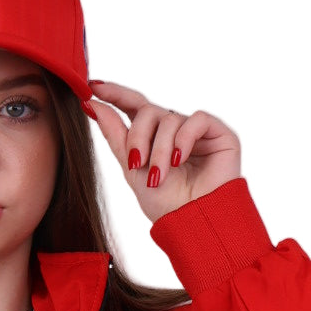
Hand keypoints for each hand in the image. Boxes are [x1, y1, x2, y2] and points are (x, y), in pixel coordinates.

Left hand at [82, 80, 240, 221]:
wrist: (192, 222)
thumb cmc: (165, 204)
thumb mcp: (131, 168)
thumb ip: (114, 134)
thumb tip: (92, 103)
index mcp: (153, 137)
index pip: (133, 106)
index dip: (115, 94)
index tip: (93, 88)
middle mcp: (174, 130)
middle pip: (148, 112)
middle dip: (137, 137)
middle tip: (135, 163)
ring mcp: (196, 131)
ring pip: (169, 118)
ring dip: (159, 149)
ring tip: (159, 176)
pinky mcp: (218, 133)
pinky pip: (196, 119)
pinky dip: (184, 139)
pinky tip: (180, 159)